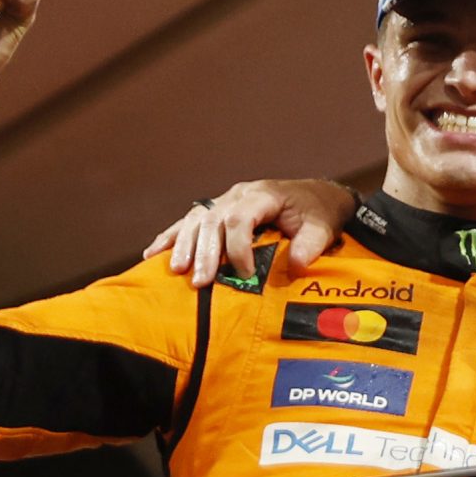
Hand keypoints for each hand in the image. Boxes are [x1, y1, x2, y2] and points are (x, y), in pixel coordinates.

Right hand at [146, 178, 358, 285]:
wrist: (317, 197)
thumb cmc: (319, 213)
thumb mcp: (323, 227)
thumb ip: (311, 244)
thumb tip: (296, 265)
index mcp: (263, 194)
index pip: (239, 218)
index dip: (237, 247)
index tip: (244, 274)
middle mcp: (239, 194)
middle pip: (212, 220)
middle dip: (204, 252)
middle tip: (200, 282)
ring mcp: (226, 199)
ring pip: (196, 219)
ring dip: (183, 245)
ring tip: (177, 271)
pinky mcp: (219, 209)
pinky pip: (190, 221)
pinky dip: (171, 236)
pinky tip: (153, 254)